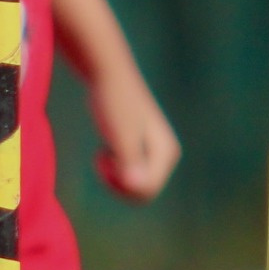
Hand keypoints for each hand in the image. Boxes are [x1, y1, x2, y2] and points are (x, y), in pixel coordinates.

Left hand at [88, 68, 180, 201]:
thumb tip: (137, 186)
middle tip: (101, 160)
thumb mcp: (120, 134)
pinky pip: (128, 177)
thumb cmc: (113, 103)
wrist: (108, 76)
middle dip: (118, 184)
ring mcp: (154, 153)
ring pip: (134, 187)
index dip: (120, 184)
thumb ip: (130, 161)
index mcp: (166, 152)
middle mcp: (165, 155)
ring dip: (113, 179)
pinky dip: (112, 171)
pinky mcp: (141, 150)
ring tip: (102, 155)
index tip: (105, 157)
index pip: (147, 190)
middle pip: (143, 193)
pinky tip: (105, 151)